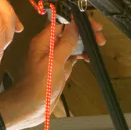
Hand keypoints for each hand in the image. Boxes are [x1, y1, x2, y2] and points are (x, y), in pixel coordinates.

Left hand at [0, 14, 105, 129]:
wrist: (31, 106)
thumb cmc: (38, 86)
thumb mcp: (55, 62)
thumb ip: (65, 43)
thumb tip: (74, 25)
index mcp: (44, 41)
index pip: (63, 23)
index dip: (78, 22)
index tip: (92, 26)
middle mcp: (49, 47)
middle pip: (69, 32)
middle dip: (85, 32)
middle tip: (99, 37)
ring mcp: (55, 57)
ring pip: (72, 43)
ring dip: (85, 42)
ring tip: (98, 44)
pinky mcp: (60, 67)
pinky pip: (72, 56)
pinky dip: (82, 54)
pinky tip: (89, 57)